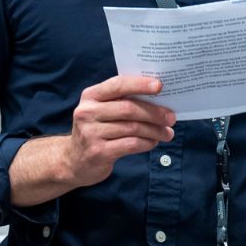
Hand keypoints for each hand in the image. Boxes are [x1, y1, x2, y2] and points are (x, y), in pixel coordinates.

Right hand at [60, 75, 176, 187]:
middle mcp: (87, 112)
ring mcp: (90, 133)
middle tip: (171, 118)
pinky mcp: (98, 152)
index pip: (118, 85)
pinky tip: (153, 142)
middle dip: (155, 113)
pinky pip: (131, 144)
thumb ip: (123, 101)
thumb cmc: (97, 130)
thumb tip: (159, 97)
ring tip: (167, 133)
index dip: (140, 84)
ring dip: (155, 130)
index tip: (160, 86)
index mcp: (91, 96)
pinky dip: (147, 143)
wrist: (74, 160)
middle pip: (129, 108)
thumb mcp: (102, 111)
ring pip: (133, 128)